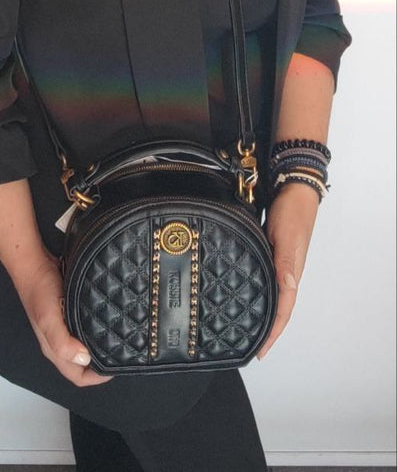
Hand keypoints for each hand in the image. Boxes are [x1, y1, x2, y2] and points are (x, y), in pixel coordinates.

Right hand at [14, 255, 114, 387]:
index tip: (116, 366)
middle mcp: (60, 342)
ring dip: (99, 347)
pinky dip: (96, 330)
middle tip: (121, 352)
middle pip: (82, 365)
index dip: (96, 378)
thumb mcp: (49, 318)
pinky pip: (85, 330)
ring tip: (118, 339)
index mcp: (54, 349)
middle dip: (101, 364)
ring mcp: (64, 328)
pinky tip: (107, 322)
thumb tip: (84, 359)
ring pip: (84, 347)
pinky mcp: (69, 314)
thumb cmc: (40, 291)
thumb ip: (62, 342)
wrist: (34, 264)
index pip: (78, 376)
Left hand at [257, 182, 319, 358]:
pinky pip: (268, 280)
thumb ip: (286, 261)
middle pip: (279, 309)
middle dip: (267, 330)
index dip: (272, 333)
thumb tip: (288, 286)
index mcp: (291, 272)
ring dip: (264, 313)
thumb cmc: (291, 211)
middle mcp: (287, 272)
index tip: (259, 352)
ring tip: (247, 328)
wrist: (293, 189)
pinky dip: (260, 292)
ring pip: (273, 295)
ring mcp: (280, 263)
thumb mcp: (286, 236)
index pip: (283, 311)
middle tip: (250, 346)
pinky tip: (248, 293)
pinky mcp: (273, 253)